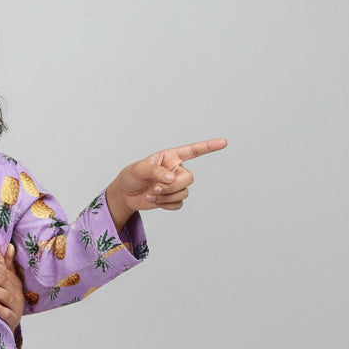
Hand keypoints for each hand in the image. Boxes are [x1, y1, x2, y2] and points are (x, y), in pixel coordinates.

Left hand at [0, 244, 23, 331]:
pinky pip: (6, 313)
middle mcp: (16, 293)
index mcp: (14, 282)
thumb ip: (6, 265)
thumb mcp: (7, 282)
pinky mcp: (12, 319)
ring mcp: (15, 306)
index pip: (4, 271)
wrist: (10, 325)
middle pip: (4, 280)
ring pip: (5, 295)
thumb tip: (8, 245)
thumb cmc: (6, 301)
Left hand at [105, 137, 226, 230]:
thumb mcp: (139, 169)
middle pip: (189, 178)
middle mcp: (176, 170)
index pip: (193, 151)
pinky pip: (178, 204)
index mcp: (170, 157)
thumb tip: (171, 177)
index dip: (209, 146)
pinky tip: (155, 201)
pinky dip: (165, 205)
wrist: (125, 195)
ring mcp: (176, 185)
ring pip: (184, 193)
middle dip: (172, 186)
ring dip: (166, 196)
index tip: (223, 142)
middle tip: (156, 188)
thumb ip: (155, 171)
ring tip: (151, 194)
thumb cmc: (131, 177)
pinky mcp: (173, 198)